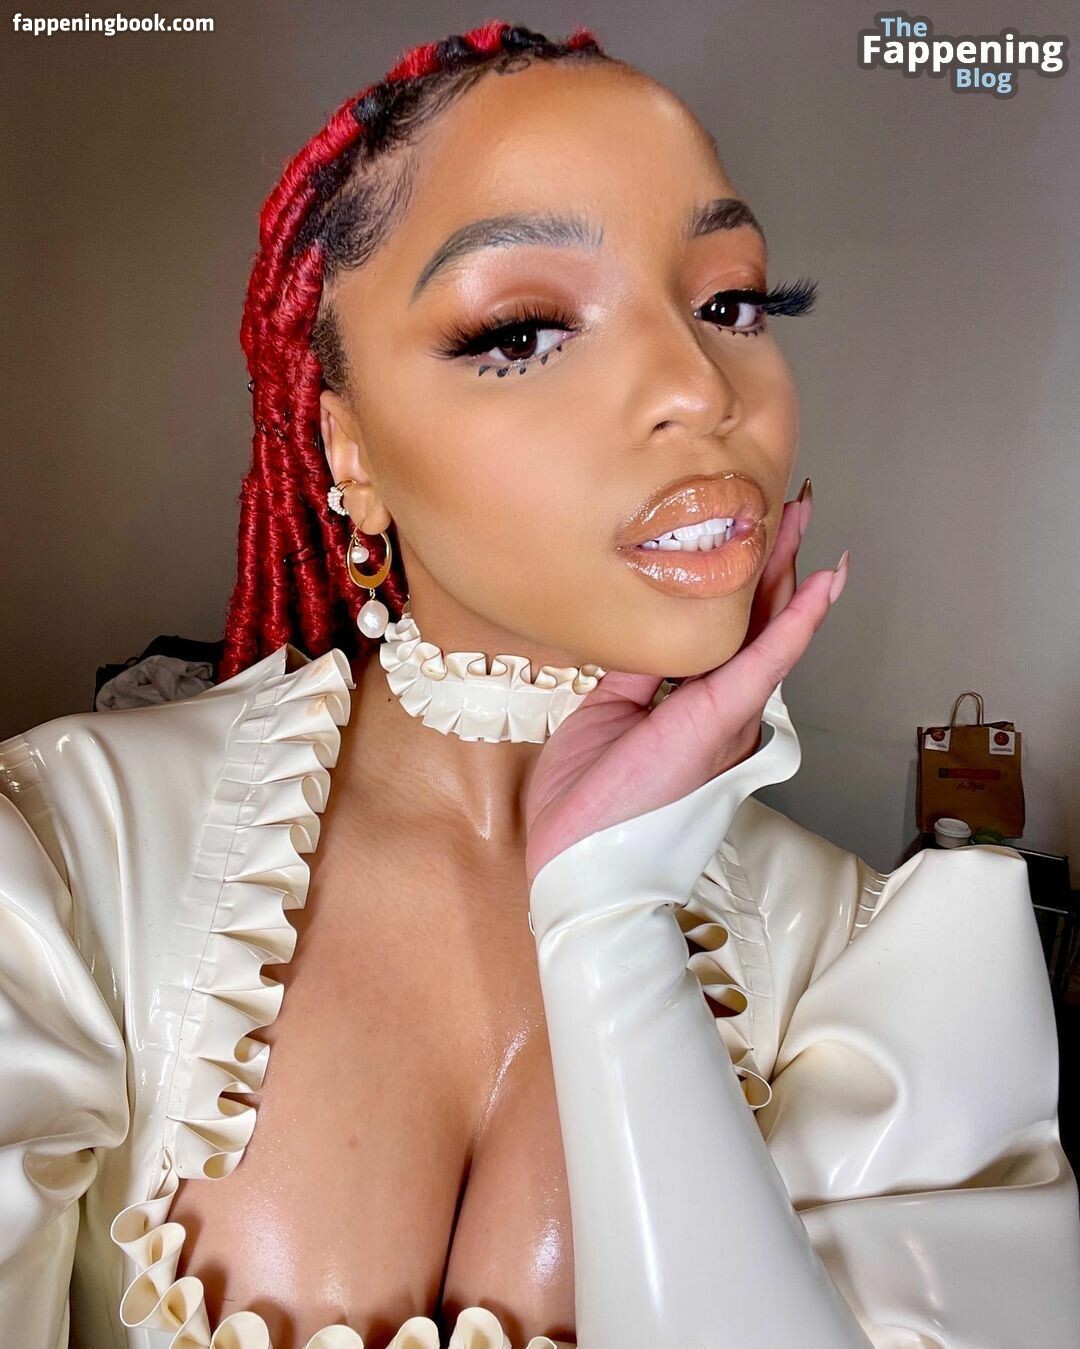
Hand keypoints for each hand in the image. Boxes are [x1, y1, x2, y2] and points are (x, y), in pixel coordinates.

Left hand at [524, 482, 847, 885]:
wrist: (579, 861)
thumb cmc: (588, 803)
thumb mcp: (608, 714)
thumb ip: (639, 670)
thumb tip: (651, 624)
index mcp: (691, 705)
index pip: (726, 629)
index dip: (742, 578)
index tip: (747, 526)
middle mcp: (720, 706)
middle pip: (755, 618)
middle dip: (774, 556)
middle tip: (792, 501)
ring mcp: (726, 715)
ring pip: (766, 628)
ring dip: (788, 568)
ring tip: (802, 515)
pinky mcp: (719, 721)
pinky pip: (765, 662)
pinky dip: (795, 621)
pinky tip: (819, 583)